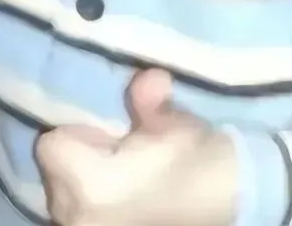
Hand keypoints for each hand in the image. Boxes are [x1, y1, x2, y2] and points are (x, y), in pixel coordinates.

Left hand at [35, 69, 237, 225]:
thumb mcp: (174, 124)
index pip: (51, 146)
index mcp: (89, 186)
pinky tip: (127, 195)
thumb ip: (146, 98)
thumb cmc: (202, 166)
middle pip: (54, 172)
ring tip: (126, 175)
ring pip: (65, 196)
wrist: (240, 209)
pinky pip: (82, 213)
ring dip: (86, 182)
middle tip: (119, 151)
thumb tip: (149, 79)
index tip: (111, 134)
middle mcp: (77, 217)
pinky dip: (96, 203)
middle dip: (80, 158)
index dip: (80, 133)